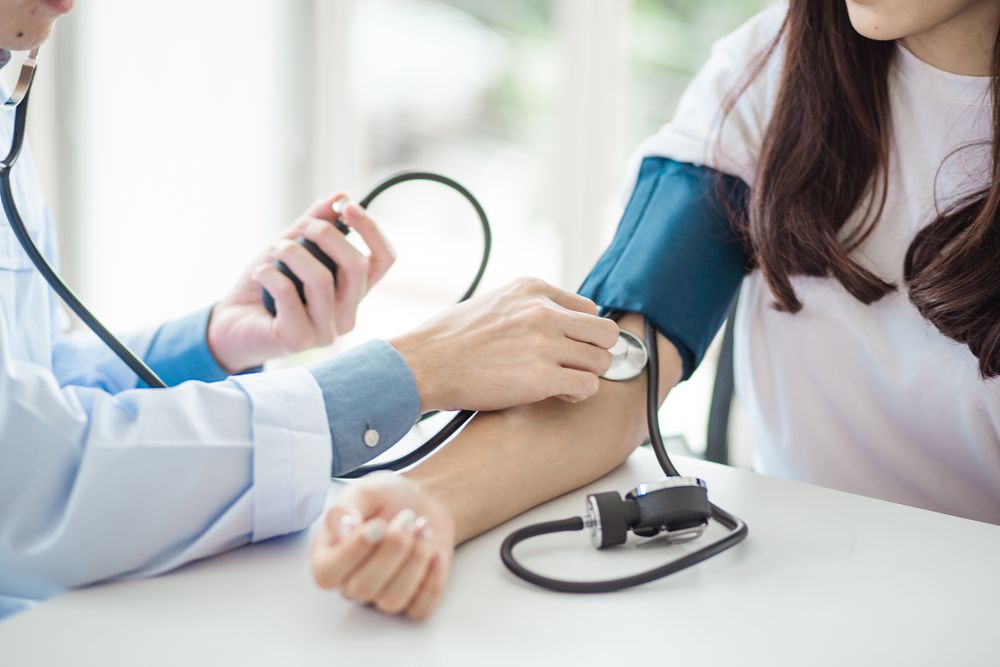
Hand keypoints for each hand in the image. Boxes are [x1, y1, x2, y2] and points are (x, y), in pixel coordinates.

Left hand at [207, 194, 395, 371]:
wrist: (229, 324)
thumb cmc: (265, 286)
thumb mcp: (291, 247)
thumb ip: (316, 223)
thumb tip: (341, 196)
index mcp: (353, 293)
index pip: (383, 260)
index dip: (371, 229)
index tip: (346, 207)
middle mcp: (346, 315)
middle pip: (358, 267)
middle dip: (327, 234)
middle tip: (301, 226)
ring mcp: (326, 332)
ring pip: (322, 280)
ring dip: (292, 252)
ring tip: (273, 248)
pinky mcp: (298, 340)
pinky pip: (288, 294)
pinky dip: (270, 273)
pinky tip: (259, 273)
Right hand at [310, 474, 455, 619]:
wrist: (421, 502)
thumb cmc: (385, 498)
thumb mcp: (362, 492)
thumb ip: (344, 509)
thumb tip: (342, 530)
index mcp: (328, 556)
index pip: (327, 574)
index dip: (353, 552)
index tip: (378, 524)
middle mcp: (350, 582)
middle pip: (363, 588)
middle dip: (392, 548)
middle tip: (407, 517)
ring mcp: (380, 595)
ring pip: (392, 600)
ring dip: (414, 560)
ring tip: (423, 528)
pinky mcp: (411, 600)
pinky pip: (420, 609)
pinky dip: (433, 580)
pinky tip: (436, 552)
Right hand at [389, 277, 619, 411]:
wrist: (423, 363)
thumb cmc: (449, 340)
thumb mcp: (493, 302)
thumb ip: (527, 307)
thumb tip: (556, 322)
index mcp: (533, 289)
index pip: (589, 308)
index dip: (582, 333)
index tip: (568, 347)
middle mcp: (544, 311)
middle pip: (605, 333)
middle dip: (594, 353)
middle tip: (573, 367)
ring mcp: (545, 343)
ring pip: (601, 361)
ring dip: (586, 376)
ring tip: (562, 383)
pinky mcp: (542, 377)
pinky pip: (588, 386)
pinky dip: (578, 394)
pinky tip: (557, 395)